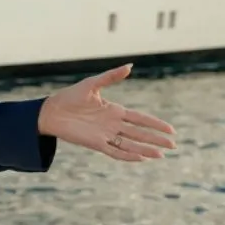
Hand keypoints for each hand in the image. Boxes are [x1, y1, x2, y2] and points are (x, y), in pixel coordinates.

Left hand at [37, 64, 175, 161]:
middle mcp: (112, 124)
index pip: (140, 119)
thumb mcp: (92, 84)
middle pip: (140, 133)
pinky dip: (127, 155)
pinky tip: (140, 158)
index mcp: (114, 110)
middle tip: (174, 145)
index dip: (155, 124)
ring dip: (145, 149)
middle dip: (156, 139)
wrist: (51, 111)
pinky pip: (115, 151)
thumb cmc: (70, 96)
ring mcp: (105, 135)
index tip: (171, 130)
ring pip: (130, 144)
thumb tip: (130, 66)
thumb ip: (111, 77)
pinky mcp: (95, 143)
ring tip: (161, 154)